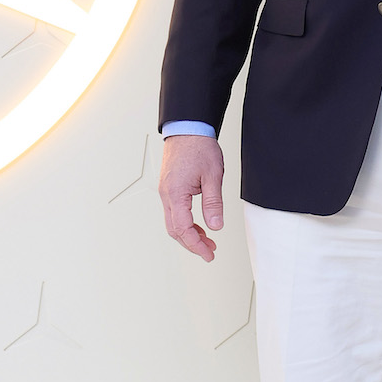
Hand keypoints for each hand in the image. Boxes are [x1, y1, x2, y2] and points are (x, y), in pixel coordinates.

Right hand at [159, 134, 224, 261]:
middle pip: (175, 230)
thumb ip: (213, 203)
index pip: (183, 229)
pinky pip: (174, 212)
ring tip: (206, 240)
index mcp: (175, 194)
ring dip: (189, 234)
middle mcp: (166, 195)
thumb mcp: (212, 176)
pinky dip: (185, 223)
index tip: (208, 253)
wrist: (187, 128)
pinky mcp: (169, 187)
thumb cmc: (198, 147)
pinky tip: (198, 224)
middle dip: (192, 244)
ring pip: (173, 222)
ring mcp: (166, 191)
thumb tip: (215, 226)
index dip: (196, 245)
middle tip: (209, 251)